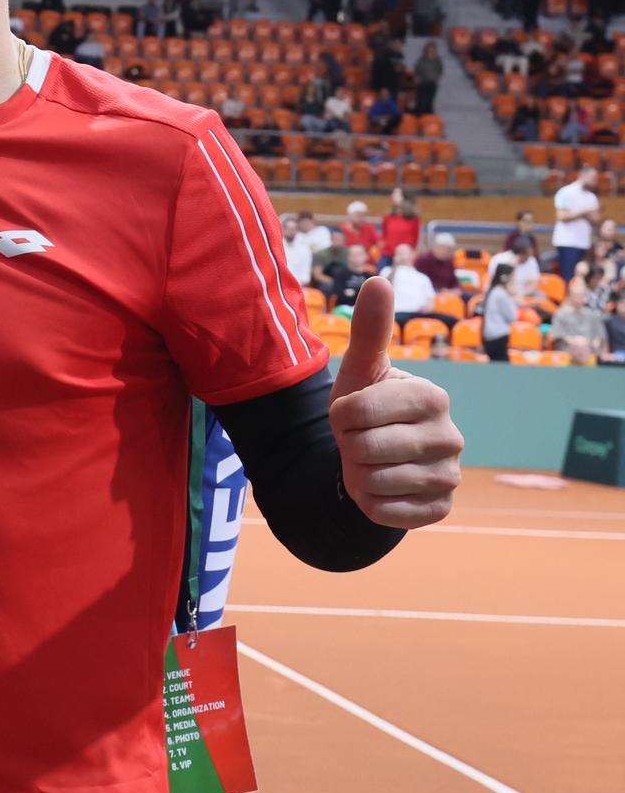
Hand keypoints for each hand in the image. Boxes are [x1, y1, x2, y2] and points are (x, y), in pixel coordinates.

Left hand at [329, 277, 462, 529]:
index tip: (353, 414)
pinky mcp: (440, 509)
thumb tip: (378, 279)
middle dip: (348, 447)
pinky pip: (385, 512)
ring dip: (358, 476)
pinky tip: (382, 489)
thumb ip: (369, 330)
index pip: (355, 412)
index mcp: (432, 397)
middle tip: (361, 441)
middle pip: (362, 449)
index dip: (340, 416)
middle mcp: (451, 437)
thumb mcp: (361, 370)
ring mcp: (449, 476)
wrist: (373, 459)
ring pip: (372, 482)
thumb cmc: (367, 408)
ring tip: (371, 463)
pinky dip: (370, 504)